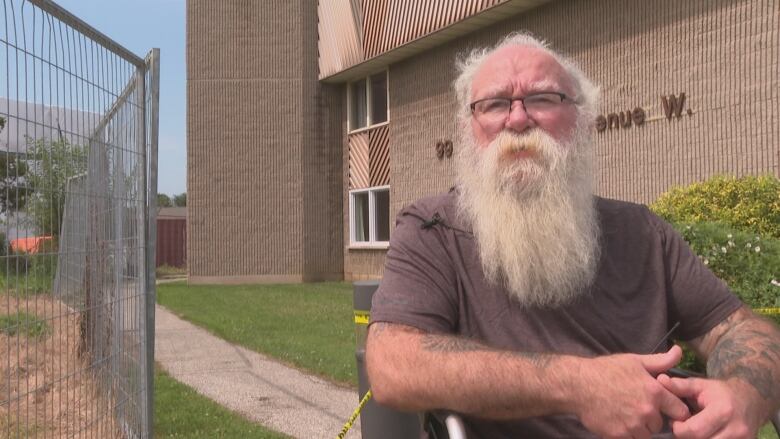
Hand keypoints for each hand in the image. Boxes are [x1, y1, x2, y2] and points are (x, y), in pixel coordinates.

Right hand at [572, 346, 690, 438]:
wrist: (578, 385)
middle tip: (637, 408)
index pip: (680, 411)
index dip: (674, 409)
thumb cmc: (606, 370)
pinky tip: (618, 422)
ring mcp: (633, 425)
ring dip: (640, 428)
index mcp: (655, 392)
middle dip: (652, 418)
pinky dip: (627, 434)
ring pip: (646, 434)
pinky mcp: (619, 435)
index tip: (665, 408)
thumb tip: (679, 351)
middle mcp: (647, 411)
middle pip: (660, 424)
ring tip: (627, 416)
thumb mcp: (634, 361)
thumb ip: (660, 361)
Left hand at [656, 375, 761, 438]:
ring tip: (692, 432)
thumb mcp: (700, 385)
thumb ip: (680, 386)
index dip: (678, 428)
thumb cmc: (720, 392)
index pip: (693, 431)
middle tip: (682, 429)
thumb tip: (660, 379)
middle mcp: (735, 430)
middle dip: (686, 438)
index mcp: (723, 411)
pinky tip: (703, 435)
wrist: (750, 400)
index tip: (675, 422)